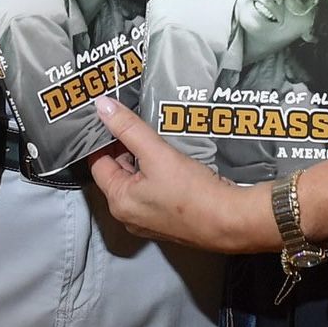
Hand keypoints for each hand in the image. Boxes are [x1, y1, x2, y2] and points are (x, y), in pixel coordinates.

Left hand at [89, 97, 273, 252]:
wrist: (228, 220)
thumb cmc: (191, 191)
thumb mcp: (156, 153)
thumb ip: (128, 128)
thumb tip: (102, 106)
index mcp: (119, 201)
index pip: (99, 162)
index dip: (104, 138)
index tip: (113, 116)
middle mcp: (128, 214)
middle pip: (118, 171)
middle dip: (125, 146)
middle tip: (136, 120)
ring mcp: (148, 218)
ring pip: (137, 179)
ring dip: (143, 158)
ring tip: (155, 134)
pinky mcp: (167, 217)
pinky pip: (153, 188)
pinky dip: (156, 171)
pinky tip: (171, 157)